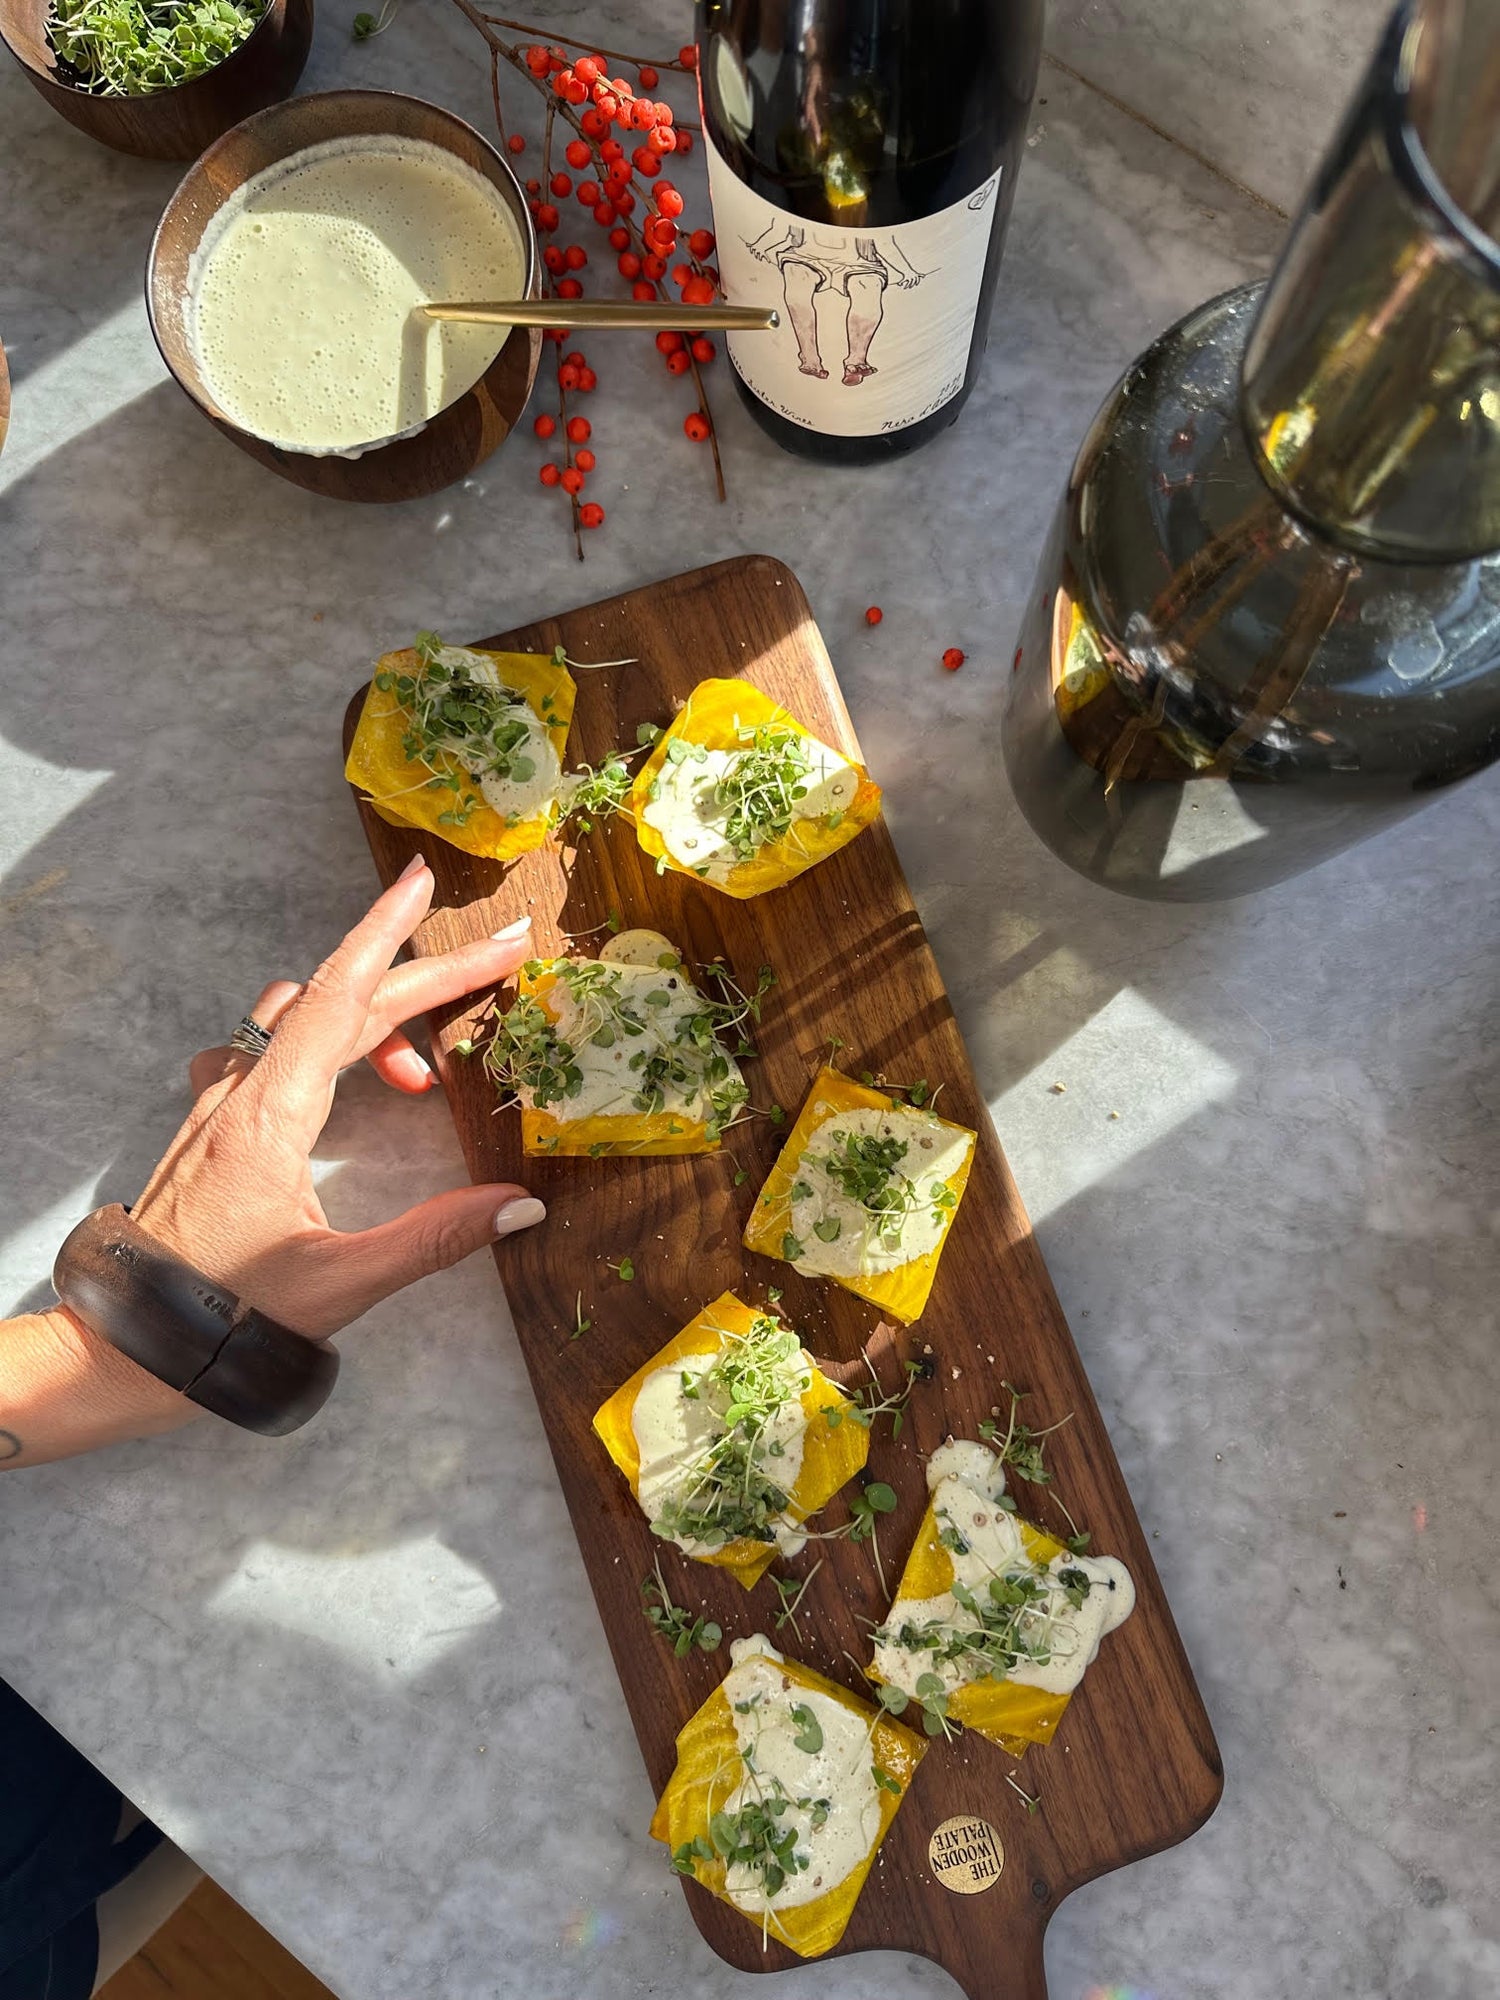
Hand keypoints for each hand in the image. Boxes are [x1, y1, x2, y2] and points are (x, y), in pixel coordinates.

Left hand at [132, 857, 543, 1338]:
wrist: (128, 1343)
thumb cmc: (223, 1313)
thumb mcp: (340, 1284)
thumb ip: (433, 1239)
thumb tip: (521, 1205)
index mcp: (268, 1114)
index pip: (340, 996)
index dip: (386, 932)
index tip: (422, 880)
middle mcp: (241, 1090)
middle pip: (343, 1000)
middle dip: (426, 974)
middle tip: (500, 954)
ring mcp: (220, 1100)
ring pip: (305, 1017)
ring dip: (374, 1015)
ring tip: (428, 1067)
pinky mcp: (212, 1120)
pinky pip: (273, 1046)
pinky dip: (328, 1041)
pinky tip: (348, 1081)